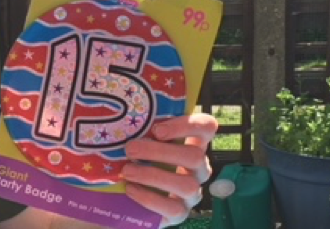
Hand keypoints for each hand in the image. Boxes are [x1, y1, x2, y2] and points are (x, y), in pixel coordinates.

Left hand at [120, 113, 217, 227]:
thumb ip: (142, 127)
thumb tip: (123, 117)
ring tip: (127, 171)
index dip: (187, 125)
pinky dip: (149, 198)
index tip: (157, 130)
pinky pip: (174, 208)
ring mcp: (193, 192)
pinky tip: (130, 188)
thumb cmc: (141, 158)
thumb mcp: (144, 139)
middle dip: (160, 152)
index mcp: (193, 143)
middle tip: (130, 149)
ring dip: (153, 176)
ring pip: (187, 185)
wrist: (135, 196)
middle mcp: (199, 168)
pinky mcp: (181, 213)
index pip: (206, 127)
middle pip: (195, 156)